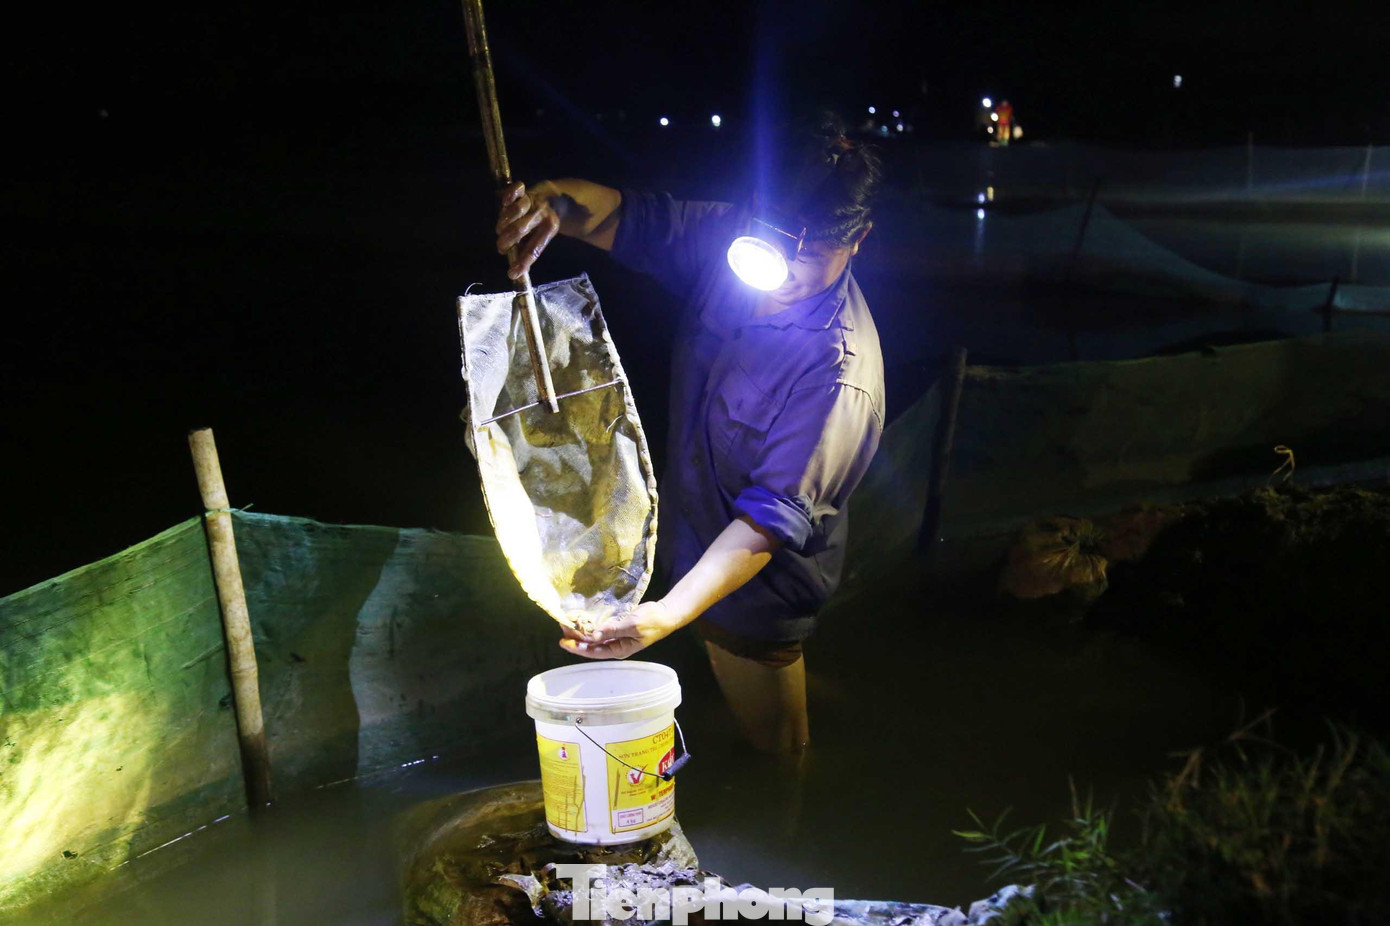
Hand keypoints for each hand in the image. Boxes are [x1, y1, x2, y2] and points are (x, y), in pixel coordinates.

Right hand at [495, 181, 560, 279]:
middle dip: (507, 241)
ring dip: (503, 223)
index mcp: (549, 228)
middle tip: (502, 249)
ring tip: (500, 231)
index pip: (535, 249)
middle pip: (521, 228)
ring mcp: (533, 200)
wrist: (554, 199)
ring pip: (516, 210)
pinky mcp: (525, 190)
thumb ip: (527, 251)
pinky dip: (509, 196)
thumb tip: (515, 273)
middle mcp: (542, 214)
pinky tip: (504, 204)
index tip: (512, 274)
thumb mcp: (540, 238)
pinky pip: (516, 189)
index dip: (523, 262)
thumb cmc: (541, 225)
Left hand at [560, 600, 681, 659]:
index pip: (594, 651)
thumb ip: (613, 630)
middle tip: (562, 629)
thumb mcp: (633, 625)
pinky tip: (582, 620)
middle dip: (576, 638)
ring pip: (594, 637)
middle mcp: (615, 646)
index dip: (578, 647)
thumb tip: (594, 635)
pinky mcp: (617, 628)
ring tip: (567, 624)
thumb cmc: (652, 621)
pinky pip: (600, 629)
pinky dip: (591, 625)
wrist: (665, 614)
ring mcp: (616, 637)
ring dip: (582, 631)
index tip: (564, 642)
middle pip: (592, 645)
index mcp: (619, 650)